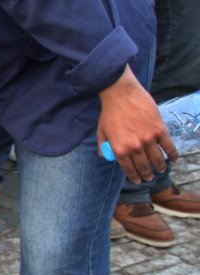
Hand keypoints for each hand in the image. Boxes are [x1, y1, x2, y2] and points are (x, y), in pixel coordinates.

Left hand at [97, 66, 176, 182]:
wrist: (121, 94)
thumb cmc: (109, 112)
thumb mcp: (101, 131)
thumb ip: (102, 146)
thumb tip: (104, 157)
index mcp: (119, 149)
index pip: (129, 169)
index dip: (135, 177)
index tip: (139, 181)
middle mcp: (135, 147)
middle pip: (144, 166)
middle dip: (147, 174)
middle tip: (150, 177)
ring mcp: (148, 139)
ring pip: (158, 159)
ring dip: (160, 167)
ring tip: (161, 170)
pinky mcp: (160, 130)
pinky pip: (169, 146)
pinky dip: (173, 154)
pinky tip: (173, 159)